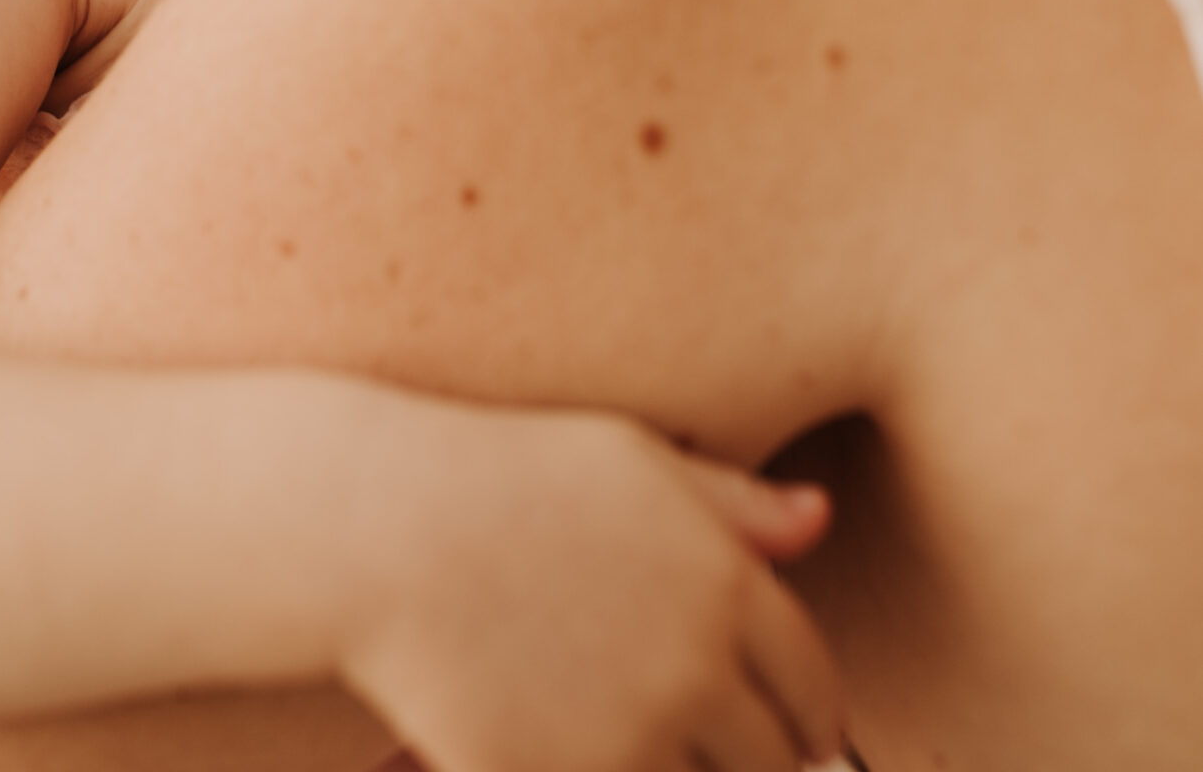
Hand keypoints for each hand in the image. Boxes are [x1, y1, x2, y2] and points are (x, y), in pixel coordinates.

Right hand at [340, 399, 842, 771]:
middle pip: (771, 764)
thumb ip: (736, 503)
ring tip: (624, 729)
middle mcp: (694, 670)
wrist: (384, 530)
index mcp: (727, 586)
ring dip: (676, 770)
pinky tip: (567, 743)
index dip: (806, 716)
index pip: (815, 691)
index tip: (784, 725)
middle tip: (700, 737)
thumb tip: (818, 519)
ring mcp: (627, 738)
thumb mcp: (633, 461)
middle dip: (746, 758)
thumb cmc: (506, 478)